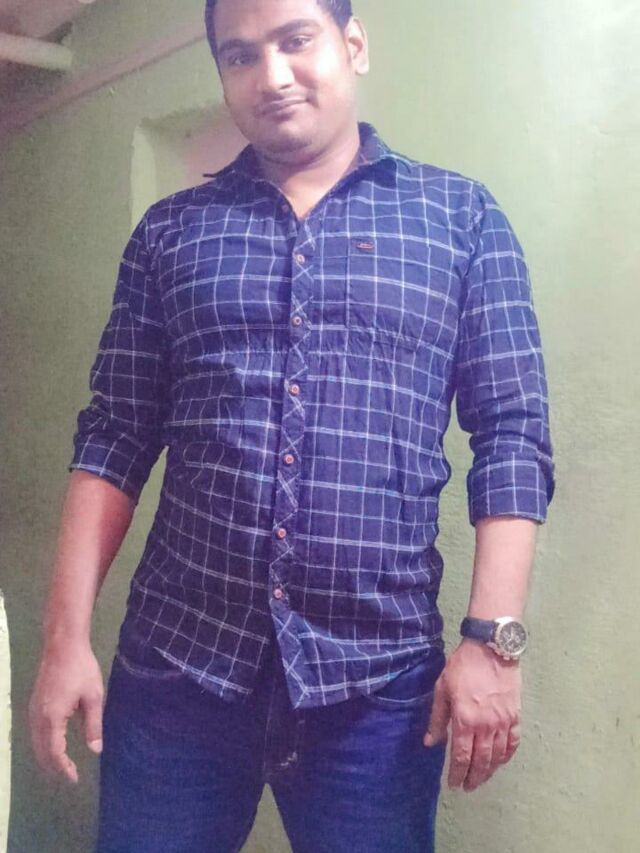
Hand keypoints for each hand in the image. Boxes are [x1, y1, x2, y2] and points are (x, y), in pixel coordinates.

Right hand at [28, 641, 104, 784]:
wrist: (62, 645)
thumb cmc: (81, 669)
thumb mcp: (93, 697)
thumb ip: (93, 725)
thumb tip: (95, 750)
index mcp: (52, 718)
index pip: (54, 753)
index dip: (64, 768)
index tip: (74, 779)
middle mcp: (38, 718)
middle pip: (41, 751)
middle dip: (53, 767)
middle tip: (69, 776)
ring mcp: (33, 710)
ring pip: (35, 743)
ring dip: (47, 757)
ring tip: (62, 766)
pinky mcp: (34, 704)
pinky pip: (35, 732)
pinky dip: (42, 744)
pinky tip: (53, 745)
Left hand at [422, 639, 521, 790]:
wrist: (491, 648)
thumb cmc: (462, 667)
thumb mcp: (442, 689)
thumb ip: (438, 718)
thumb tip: (430, 743)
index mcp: (465, 720)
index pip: (462, 756)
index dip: (457, 774)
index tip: (453, 784)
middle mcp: (486, 726)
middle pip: (481, 761)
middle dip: (473, 778)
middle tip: (467, 788)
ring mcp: (503, 723)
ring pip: (498, 756)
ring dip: (489, 771)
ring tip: (482, 779)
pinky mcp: (515, 716)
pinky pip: (513, 743)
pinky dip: (507, 756)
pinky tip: (500, 761)